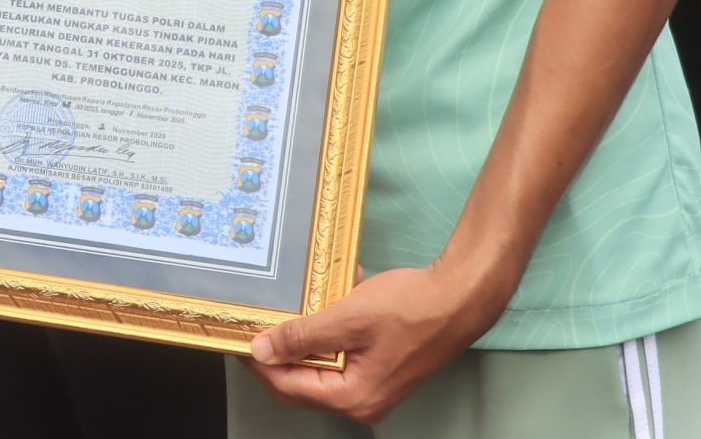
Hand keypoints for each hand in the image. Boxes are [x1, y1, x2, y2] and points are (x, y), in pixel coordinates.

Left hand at [247, 260, 513, 426]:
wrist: (460, 298)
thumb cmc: (413, 307)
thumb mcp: (349, 317)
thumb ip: (302, 336)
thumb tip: (263, 350)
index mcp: (354, 398)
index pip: (288, 387)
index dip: (260, 363)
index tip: (240, 341)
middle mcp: (363, 402)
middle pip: (301, 385)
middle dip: (276, 357)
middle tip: (254, 329)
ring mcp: (374, 389)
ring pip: (320, 370)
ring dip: (302, 343)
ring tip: (286, 315)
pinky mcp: (380, 371)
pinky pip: (340, 359)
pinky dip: (327, 337)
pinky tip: (325, 308)